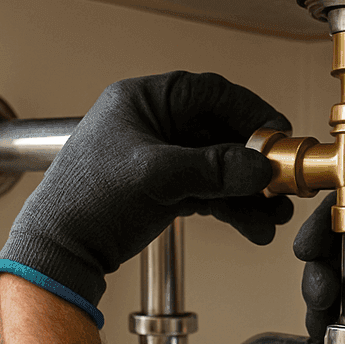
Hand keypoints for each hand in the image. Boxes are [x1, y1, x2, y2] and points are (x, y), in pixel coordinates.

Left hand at [0, 71, 293, 311]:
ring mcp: (164, 159)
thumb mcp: (154, 176)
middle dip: (255, 161)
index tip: (277, 133)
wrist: (61, 250)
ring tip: (274, 215)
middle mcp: (156, 125)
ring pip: (221, 167)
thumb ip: (211, 169)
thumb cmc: (84, 200)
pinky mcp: (168, 191)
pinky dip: (234, 209)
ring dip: (249, 192)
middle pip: (222, 133)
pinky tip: (254, 226)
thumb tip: (259, 167)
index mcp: (144, 101)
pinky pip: (212, 192)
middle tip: (282, 181)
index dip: (249, 110)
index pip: (210, 93)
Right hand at [294, 165, 344, 343]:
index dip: (334, 208)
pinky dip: (316, 318)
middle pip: (331, 238)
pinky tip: (324, 326)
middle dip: (314, 244)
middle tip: (311, 257)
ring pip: (323, 275)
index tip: (322, 223)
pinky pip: (326, 316)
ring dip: (313, 282)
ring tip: (324, 298)